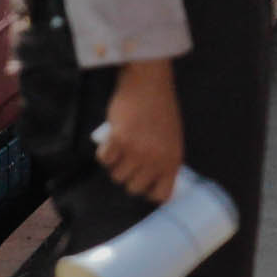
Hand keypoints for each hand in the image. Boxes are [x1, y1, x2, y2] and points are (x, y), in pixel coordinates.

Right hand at [98, 59, 182, 203]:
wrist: (149, 82)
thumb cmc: (160, 108)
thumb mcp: (171, 137)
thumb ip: (163, 159)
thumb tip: (149, 180)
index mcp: (173, 160)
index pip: (161, 195)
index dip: (149, 191)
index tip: (142, 182)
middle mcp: (156, 159)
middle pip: (133, 188)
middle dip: (128, 176)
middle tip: (127, 160)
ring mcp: (136, 151)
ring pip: (116, 175)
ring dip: (115, 164)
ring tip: (120, 148)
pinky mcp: (118, 140)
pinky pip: (104, 160)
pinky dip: (104, 152)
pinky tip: (109, 141)